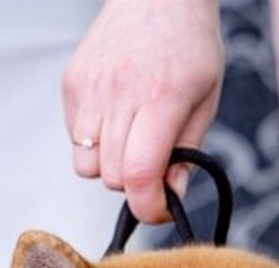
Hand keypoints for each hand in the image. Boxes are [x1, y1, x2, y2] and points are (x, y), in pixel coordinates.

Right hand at [63, 0, 223, 223]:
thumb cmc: (190, 46)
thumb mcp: (206, 99)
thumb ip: (188, 152)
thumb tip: (170, 196)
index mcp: (161, 100)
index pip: (140, 175)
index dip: (149, 207)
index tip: (160, 209)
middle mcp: (120, 93)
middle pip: (112, 177)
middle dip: (133, 185)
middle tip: (152, 165)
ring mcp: (91, 87)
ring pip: (86, 165)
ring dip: (108, 167)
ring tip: (130, 142)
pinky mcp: (72, 83)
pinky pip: (75, 138)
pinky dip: (92, 142)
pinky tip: (114, 118)